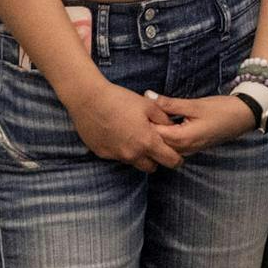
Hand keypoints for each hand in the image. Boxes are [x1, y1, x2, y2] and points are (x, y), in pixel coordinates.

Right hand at [64, 78, 183, 170]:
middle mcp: (132, 154)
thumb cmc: (121, 100)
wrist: (89, 100)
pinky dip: (122, 150)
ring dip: (139, 155)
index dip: (177, 159)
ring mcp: (116, 156)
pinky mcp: (102, 154)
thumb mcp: (149, 106)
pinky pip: (118, 157)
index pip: (169, 161)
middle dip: (157, 159)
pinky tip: (119, 134)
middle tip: (156, 146)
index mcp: (147, 142)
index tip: (178, 155)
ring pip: (134, 162)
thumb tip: (173, 127)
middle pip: (151, 167)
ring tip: (136, 137)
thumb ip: (164, 119)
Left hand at [147, 91, 257, 154]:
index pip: (154, 135)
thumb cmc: (222, 109)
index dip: (143, 124)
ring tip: (147, 118)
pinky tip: (162, 124)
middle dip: (147, 130)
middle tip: (137, 114)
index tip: (135, 111)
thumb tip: (147, 96)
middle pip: (157, 143)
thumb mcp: (194, 104)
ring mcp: (189, 150)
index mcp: (183, 139)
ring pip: (164, 145)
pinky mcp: (193, 147)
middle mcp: (184, 149)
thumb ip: (169, 103)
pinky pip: (173, 145)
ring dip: (156, 133)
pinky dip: (166, 136)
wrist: (245, 116)